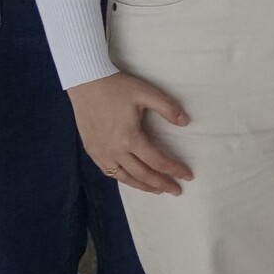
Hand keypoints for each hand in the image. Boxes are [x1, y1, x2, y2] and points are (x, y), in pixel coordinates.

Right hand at [69, 72, 193, 194]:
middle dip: (162, 184)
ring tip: (158, 190)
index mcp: (130, 138)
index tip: (188, 176)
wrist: (85, 83)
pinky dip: (124, 179)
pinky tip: (132, 179)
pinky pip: (109, 172)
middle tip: (176, 190)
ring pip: (125, 178)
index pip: (157, 161)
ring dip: (143, 186)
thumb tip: (186, 123)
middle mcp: (115, 151)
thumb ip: (168, 108)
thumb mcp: (147, 93)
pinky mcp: (92, 151)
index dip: (174, 170)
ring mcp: (101, 153)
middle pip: (142, 175)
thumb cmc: (117, 87)